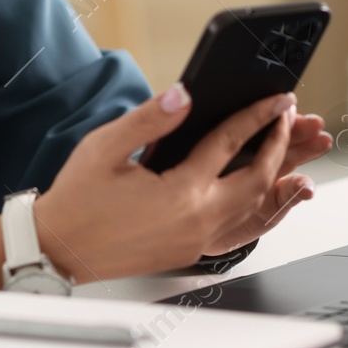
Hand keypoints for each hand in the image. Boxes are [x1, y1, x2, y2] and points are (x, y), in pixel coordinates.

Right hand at [31, 84, 323, 283]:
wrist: (57, 251)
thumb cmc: (76, 201)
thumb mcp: (105, 148)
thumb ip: (150, 119)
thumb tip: (183, 95)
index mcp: (179, 194)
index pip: (230, 144)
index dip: (259, 116)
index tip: (278, 100)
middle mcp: (196, 223)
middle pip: (258, 180)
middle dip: (280, 147)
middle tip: (289, 120)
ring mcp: (196, 242)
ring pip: (254, 210)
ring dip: (275, 178)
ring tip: (289, 154)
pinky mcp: (190, 252)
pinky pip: (238, 228)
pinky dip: (256, 206)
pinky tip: (259, 190)